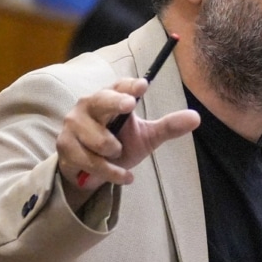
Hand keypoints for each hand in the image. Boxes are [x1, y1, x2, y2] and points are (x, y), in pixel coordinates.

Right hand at [54, 77, 200, 190]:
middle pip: (101, 101)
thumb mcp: (146, 137)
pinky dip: (111, 172)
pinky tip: (122, 175)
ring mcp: (73, 125)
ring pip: (100, 141)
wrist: (90, 172)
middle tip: (130, 106)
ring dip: (115, 153)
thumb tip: (196, 117)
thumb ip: (168, 127)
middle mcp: (88, 105)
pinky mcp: (65, 146)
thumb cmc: (118, 146)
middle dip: (115, 103)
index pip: (119, 87)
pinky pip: (93, 161)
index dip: (130, 86)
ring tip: (117, 154)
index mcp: (109, 97)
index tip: (144, 86)